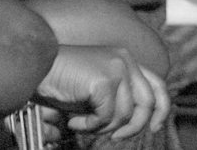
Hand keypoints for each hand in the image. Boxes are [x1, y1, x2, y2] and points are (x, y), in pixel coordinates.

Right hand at [35, 45, 169, 140]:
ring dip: (102, 127)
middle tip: (115, 137)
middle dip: (133, 127)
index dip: (161, 109)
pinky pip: (106, 117)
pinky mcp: (104, 81)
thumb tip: (131, 123)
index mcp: (125, 59)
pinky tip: (74, 120)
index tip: (154, 127)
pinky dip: (89, 126)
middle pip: (148, 102)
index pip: (157, 84)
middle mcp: (125, 60)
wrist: (35, 67)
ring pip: (124, 114)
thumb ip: (116, 97)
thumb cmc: (60, 80)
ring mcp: (116, 69)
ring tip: (80, 122)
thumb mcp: (95, 88)